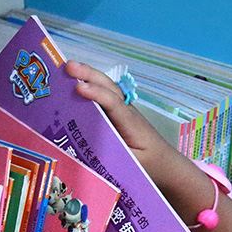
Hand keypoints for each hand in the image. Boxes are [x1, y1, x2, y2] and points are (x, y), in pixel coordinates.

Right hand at [67, 61, 192, 185]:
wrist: (163, 161)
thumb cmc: (148, 164)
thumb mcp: (130, 164)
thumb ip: (112, 156)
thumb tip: (86, 152)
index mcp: (130, 124)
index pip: (113, 104)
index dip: (96, 95)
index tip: (79, 89)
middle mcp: (126, 111)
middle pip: (108, 87)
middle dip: (88, 75)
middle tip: (68, 66)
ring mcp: (122, 110)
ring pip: (106, 88)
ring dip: (88, 76)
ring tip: (68, 67)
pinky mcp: (118, 113)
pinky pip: (103, 96)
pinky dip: (89, 86)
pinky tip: (74, 82)